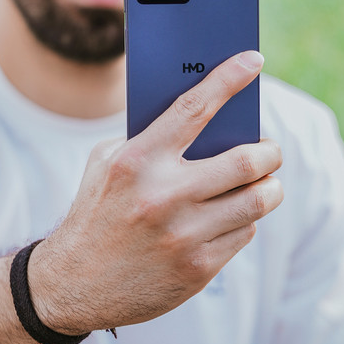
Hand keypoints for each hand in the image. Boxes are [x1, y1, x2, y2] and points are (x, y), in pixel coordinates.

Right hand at [30, 50, 282, 334]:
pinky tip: (234, 214)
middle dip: (270, 150)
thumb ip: (150, 138)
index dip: (229, 79)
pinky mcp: (198, 269)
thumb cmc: (95, 210)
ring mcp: (184, 236)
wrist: (74, 283)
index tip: (254, 60)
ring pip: (258, 200)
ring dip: (270, 185)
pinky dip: (245, 218)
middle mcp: (163, 196)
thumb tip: (208, 115)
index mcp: (136, 161)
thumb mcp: (106, 163)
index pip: (194, 108)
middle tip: (269, 147)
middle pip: (247, 160)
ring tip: (265, 179)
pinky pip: (244, 233)